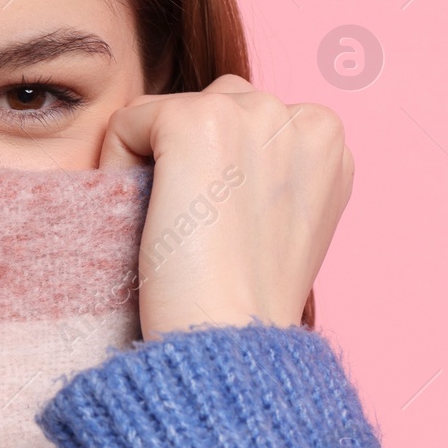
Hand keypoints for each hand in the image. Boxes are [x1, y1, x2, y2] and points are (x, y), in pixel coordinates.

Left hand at [99, 74, 352, 339]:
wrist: (228, 341)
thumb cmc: (243, 302)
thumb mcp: (280, 224)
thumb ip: (266, 173)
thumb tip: (217, 153)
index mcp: (329, 142)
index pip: (246, 121)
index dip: (219, 177)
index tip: (225, 234)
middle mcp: (303, 115)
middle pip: (210, 106)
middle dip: (189, 159)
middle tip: (198, 235)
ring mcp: (253, 113)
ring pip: (168, 113)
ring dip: (156, 161)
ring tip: (179, 228)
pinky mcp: (198, 120)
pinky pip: (128, 123)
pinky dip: (118, 167)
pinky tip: (152, 221)